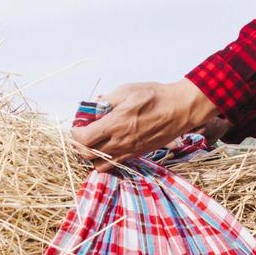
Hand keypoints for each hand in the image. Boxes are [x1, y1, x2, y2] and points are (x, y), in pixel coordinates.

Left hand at [68, 79, 218, 172]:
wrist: (180, 109)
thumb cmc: (155, 97)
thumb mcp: (127, 90)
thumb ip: (106, 100)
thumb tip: (93, 105)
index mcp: (115, 124)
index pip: (83, 139)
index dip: (75, 133)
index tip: (78, 125)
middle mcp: (120, 142)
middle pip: (87, 155)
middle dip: (79, 145)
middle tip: (82, 134)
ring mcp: (129, 151)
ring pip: (99, 164)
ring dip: (91, 155)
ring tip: (94, 142)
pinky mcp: (137, 155)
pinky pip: (114, 165)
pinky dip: (105, 160)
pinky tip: (108, 146)